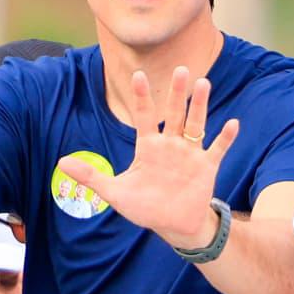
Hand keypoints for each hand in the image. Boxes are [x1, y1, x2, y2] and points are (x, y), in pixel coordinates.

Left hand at [100, 65, 239, 246]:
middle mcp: (170, 145)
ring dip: (199, 106)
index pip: (143, 116)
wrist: (173, 225)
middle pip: (173, 113)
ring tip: (203, 84)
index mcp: (148, 147)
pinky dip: (225, 137)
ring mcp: (189, 154)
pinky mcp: (206, 167)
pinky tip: (232, 123)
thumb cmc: (145, 207)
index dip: (141, 96)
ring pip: (195, 124)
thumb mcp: (114, 192)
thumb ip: (90, 176)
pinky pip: (217, 148)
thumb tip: (60, 163)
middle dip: (176, 93)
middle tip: (181, 69)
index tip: (138, 75)